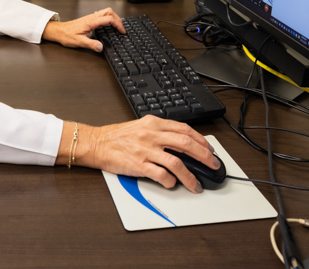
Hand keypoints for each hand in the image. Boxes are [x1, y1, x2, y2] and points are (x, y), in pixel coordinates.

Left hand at [42, 8, 124, 51]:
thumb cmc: (67, 35)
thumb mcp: (79, 42)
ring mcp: (90, 17)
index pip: (109, 19)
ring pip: (106, 12)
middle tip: (122, 28)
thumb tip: (101, 47)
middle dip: (118, 19)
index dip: (118, 24)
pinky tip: (109, 26)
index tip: (122, 31)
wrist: (59, 31)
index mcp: (91, 22)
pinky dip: (109, 18)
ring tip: (118, 26)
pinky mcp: (89, 19)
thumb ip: (91, 44)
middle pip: (109, 12)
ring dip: (114, 17)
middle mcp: (91, 17)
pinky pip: (102, 15)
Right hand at [57, 116, 216, 192]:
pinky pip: (160, 174)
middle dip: (204, 156)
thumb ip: (160, 132)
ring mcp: (145, 150)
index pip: (184, 129)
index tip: (209, 149)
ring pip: (176, 162)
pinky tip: (173, 184)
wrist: (97, 143)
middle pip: (186, 143)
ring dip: (190, 176)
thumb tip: (182, 143)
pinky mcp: (138, 165)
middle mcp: (151, 135)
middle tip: (212, 165)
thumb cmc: (117, 136)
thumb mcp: (141, 126)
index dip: (201, 140)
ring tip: (196, 184)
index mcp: (153, 123)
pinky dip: (170, 181)